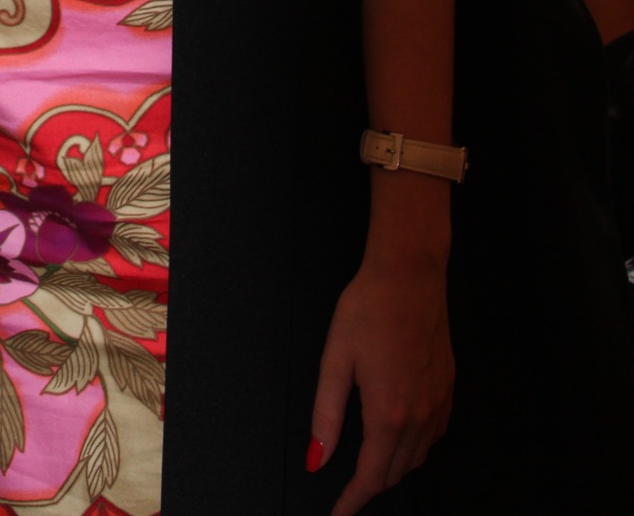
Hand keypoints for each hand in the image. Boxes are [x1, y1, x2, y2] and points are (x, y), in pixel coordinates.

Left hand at [308, 254, 453, 513]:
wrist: (409, 275)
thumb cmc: (368, 308)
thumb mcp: (335, 359)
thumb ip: (325, 415)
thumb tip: (317, 458)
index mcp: (388, 414)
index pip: (371, 478)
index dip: (351, 502)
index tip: (337, 514)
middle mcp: (420, 417)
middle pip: (394, 473)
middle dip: (369, 484)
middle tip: (345, 483)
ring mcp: (439, 404)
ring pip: (417, 458)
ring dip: (392, 466)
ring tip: (368, 459)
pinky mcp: (448, 389)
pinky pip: (434, 436)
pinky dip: (414, 446)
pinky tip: (399, 432)